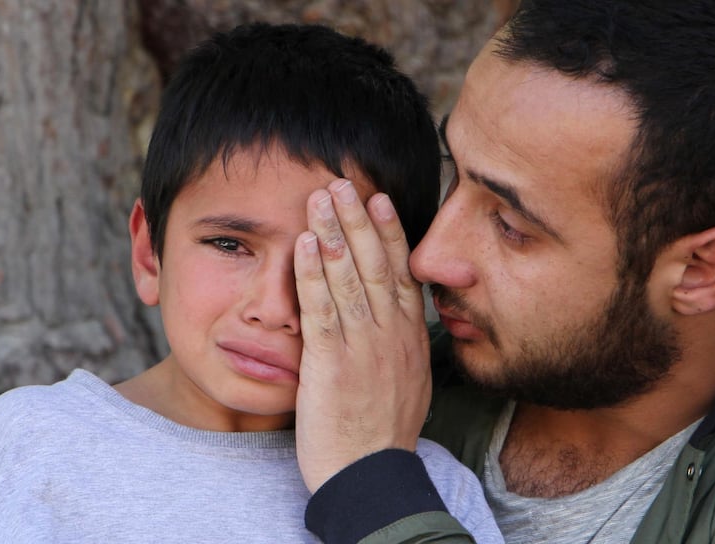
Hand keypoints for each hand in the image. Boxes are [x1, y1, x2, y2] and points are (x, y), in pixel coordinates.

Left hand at [294, 179, 431, 492]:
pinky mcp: (333, 363)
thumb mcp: (407, 382)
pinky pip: (322, 309)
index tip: (380, 199)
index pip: (400, 272)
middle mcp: (391, 334)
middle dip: (359, 219)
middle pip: (375, 264)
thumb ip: (400, 345)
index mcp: (408, 337)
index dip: (389, 232)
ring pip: (349, 278)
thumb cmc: (382, 432)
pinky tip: (306, 243)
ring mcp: (364, 346)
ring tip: (322, 196)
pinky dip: (313, 274)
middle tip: (345, 181)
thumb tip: (397, 317)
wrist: (371, 476)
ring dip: (334, 233)